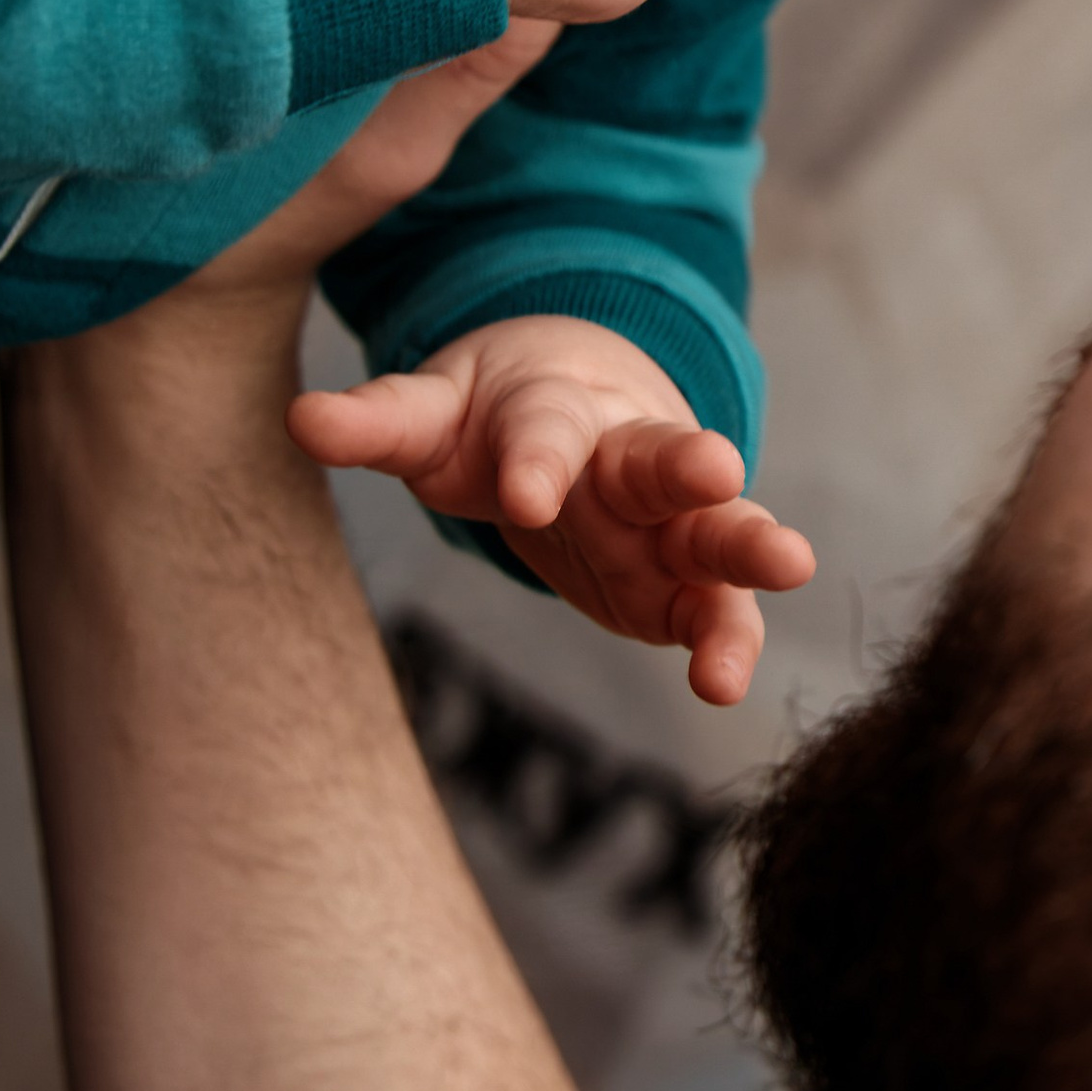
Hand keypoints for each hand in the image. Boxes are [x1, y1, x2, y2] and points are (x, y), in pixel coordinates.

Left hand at [291, 313, 815, 707]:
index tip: (525, 495)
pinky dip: (726, 641)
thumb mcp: (432, 413)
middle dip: (688, 469)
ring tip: (792, 562)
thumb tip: (300, 418)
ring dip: (748, 544)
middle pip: (659, 459)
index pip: (544, 435)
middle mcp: (625, 460)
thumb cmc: (490, 417)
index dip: (534, 462)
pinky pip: (714, 611)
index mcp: (556, 412)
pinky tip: (726, 682)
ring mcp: (665, 522)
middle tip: (718, 471)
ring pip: (714, 529)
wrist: (570, 408)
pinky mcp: (682, 584)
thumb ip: (377, 421)